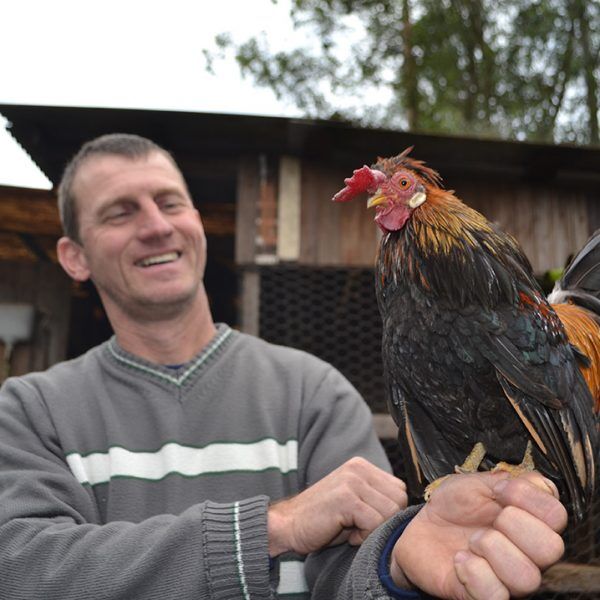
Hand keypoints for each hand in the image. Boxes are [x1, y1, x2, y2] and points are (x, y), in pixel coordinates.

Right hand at [268, 457, 406, 555]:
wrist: (287, 525)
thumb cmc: (323, 521)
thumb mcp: (354, 502)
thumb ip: (377, 499)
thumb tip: (408, 512)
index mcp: (361, 466)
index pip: (399, 489)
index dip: (388, 512)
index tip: (366, 521)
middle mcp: (358, 468)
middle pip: (399, 500)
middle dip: (384, 521)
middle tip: (359, 528)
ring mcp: (352, 481)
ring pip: (390, 512)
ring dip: (373, 530)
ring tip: (351, 530)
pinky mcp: (347, 498)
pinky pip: (375, 523)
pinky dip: (364, 536)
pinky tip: (346, 534)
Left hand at [391, 471, 566, 599]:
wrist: (422, 528)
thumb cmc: (453, 506)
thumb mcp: (476, 482)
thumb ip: (507, 479)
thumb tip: (535, 485)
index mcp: (531, 520)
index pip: (557, 514)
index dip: (527, 496)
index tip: (499, 489)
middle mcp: (528, 553)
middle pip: (551, 548)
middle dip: (513, 524)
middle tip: (490, 519)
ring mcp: (509, 578)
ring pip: (527, 577)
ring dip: (491, 548)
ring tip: (472, 541)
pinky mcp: (486, 595)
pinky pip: (495, 595)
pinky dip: (473, 572)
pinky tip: (460, 559)